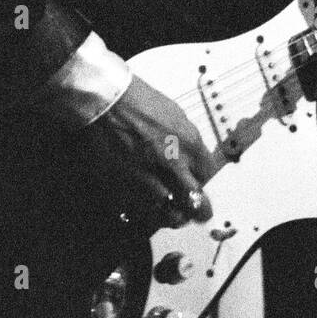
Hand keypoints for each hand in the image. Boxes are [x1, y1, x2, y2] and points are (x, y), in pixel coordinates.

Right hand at [76, 75, 216, 233]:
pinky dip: (147, 213)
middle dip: (198, 210)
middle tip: (198, 214)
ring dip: (173, 216)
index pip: (207, 175)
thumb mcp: (177, 116)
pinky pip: (142, 211)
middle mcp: (173, 164)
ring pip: (169, 214)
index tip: (198, 184)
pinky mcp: (126, 186)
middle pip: (195, 202)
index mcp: (189, 144)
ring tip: (173, 216)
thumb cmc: (140, 102)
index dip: (202, 182)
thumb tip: (194, 159)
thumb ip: (189, 142)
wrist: (109, 102)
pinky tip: (149, 208)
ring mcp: (149, 178)